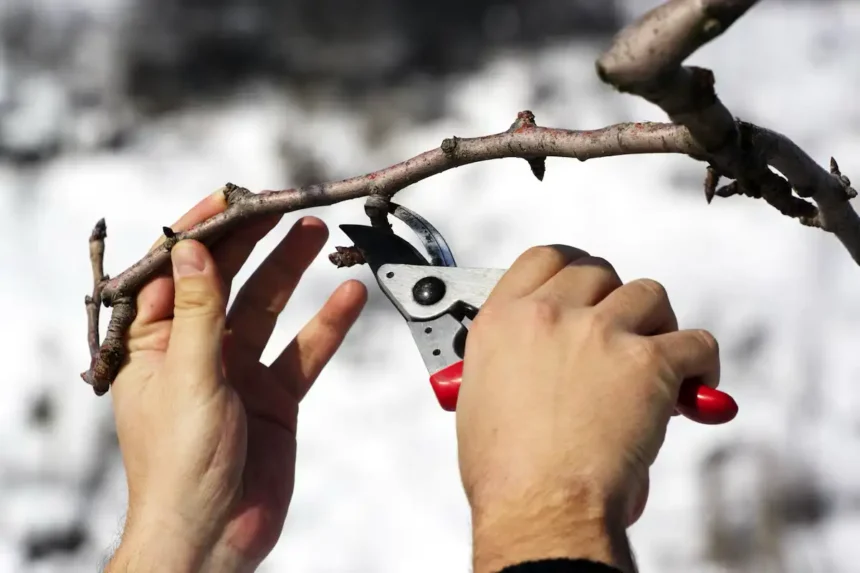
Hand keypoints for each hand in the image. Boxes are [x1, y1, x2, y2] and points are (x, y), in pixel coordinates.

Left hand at [105, 190, 366, 571]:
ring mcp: (238, 371)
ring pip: (268, 307)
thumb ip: (197, 312)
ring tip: (316, 233)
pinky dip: (327, 325)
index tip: (231, 200)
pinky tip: (349, 297)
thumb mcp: (187, 377)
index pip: (174, 272)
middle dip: (253, 243)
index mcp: (153, 344)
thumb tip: (194, 251)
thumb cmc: (179, 467)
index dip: (201, 233)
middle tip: (283, 207)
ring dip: (292, 271)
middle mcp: (196, 350)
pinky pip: (304, 350)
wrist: (214, 533)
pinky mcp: (274, 395)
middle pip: (227, 281)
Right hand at [456, 246, 720, 572]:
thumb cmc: (505, 471)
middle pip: (599, 271)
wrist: (538, 506)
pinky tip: (691, 390)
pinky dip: (700, 364)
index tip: (587, 287)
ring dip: (657, 324)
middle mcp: (549, 315)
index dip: (572, 269)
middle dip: (614, 300)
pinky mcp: (648, 362)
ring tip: (657, 359)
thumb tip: (536, 363)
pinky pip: (695, 342)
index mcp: (503, 320)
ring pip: (649, 294)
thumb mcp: (480, 397)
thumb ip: (508, 361)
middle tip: (623, 332)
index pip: (544, 259)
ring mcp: (600, 333)